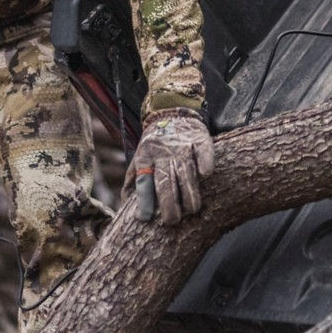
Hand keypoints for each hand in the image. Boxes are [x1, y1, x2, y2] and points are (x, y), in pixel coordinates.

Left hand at [126, 108, 212, 224]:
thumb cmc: (155, 143)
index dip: (144, 200)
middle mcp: (162, 153)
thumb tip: (125, 202)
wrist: (172, 111)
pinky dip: (204, 162)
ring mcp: (182, 146)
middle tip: (172, 221)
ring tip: (192, 210)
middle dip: (169, 203)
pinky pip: (203, 152)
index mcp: (145, 158)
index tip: (145, 218)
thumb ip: (133, 178)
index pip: (144, 181)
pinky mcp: (199, 139)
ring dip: (189, 192)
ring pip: (186, 171)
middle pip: (165, 180)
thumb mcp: (139, 156)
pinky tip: (206, 175)